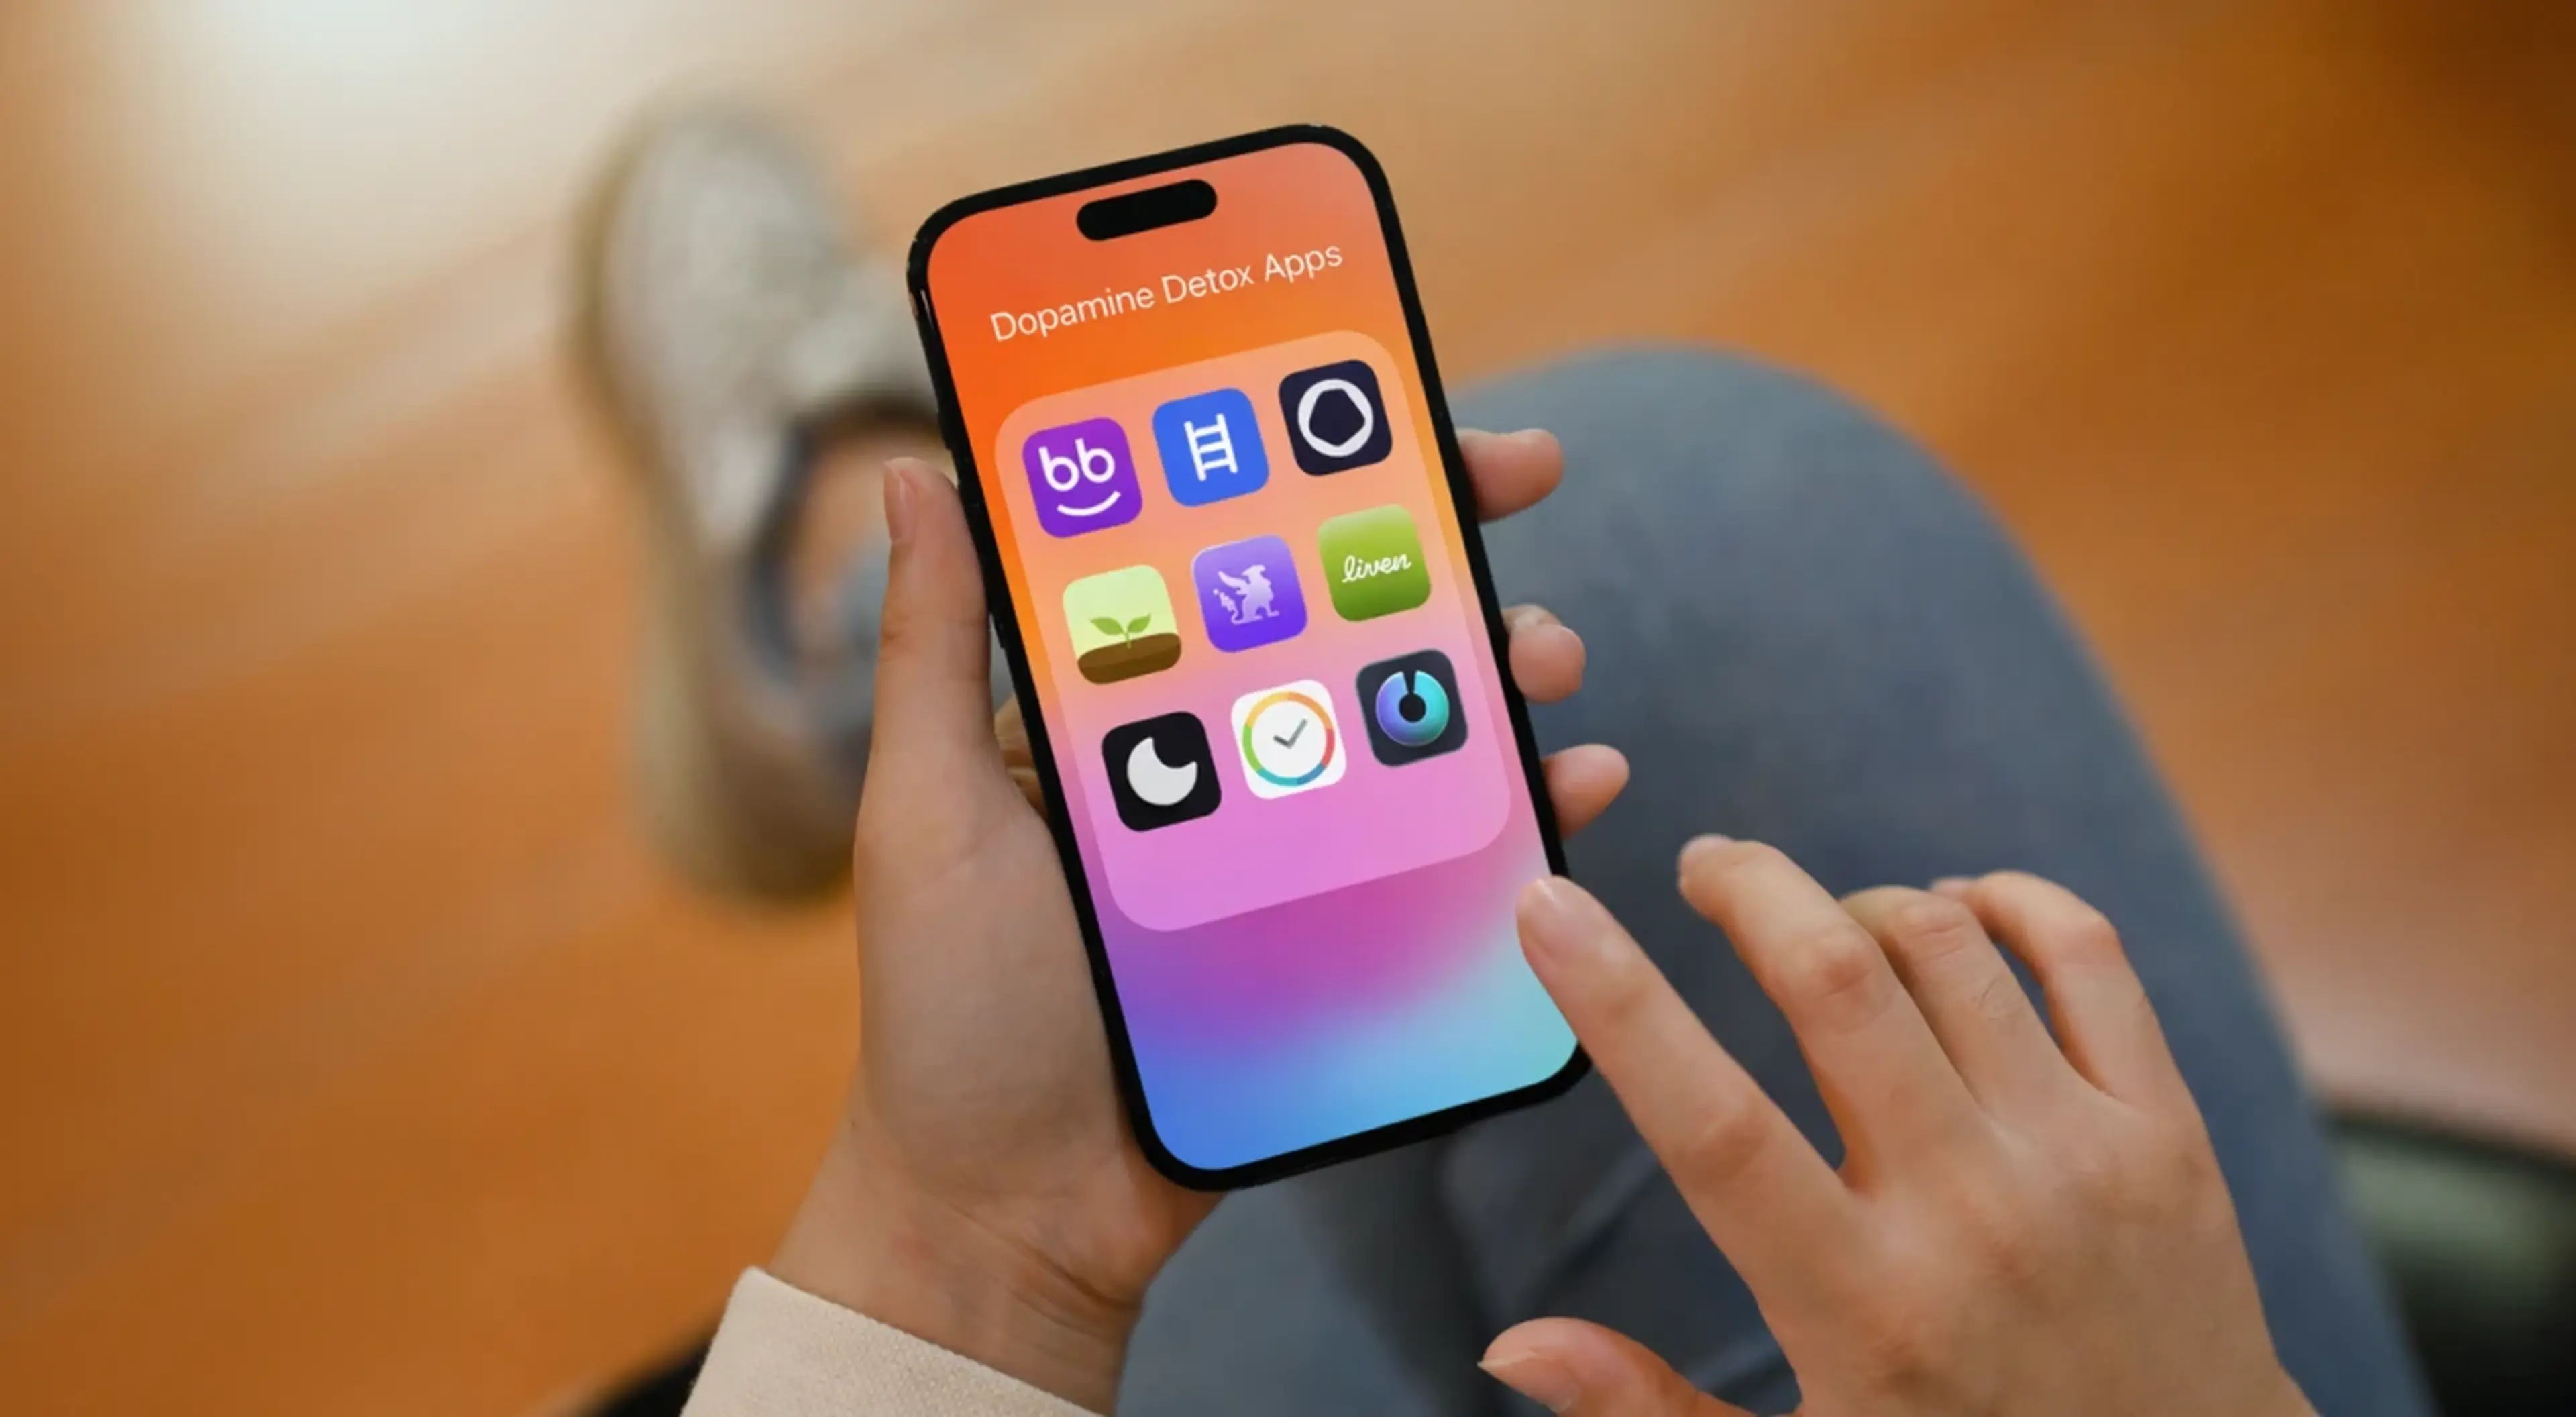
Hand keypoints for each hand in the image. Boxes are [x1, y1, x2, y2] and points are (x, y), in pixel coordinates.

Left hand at [773, 431, 1627, 1410]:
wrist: (1011, 1207)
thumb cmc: (950, 1008)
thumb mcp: (924, 808)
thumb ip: (935, 646)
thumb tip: (910, 464)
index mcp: (1115, 705)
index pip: (1217, 547)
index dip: (1291, 460)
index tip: (1370, 387)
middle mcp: (1213, 756)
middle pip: (1342, 613)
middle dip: (1434, 534)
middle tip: (1517, 471)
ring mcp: (1289, 844)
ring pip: (1413, 722)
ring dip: (1492, 664)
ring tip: (1541, 653)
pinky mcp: (1344, 935)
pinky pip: (1447, 856)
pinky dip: (1520, 815)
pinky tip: (1571, 786)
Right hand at [1487, 842, 2312, 1416]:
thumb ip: (1649, 1410)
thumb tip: (1509, 1347)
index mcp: (1859, 1304)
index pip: (1708, 1121)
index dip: (1617, 1000)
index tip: (1550, 906)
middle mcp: (1969, 1215)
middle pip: (1835, 979)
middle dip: (1746, 887)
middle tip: (1703, 866)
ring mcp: (2082, 1162)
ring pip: (1949, 949)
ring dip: (1861, 902)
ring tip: (1819, 918)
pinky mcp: (2168, 1135)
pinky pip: (2088, 959)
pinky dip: (2011, 904)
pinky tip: (1959, 908)